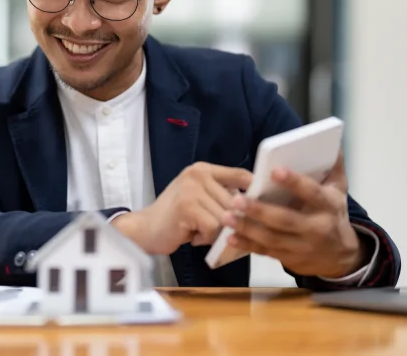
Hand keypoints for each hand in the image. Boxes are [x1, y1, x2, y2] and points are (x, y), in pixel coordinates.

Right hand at [112, 162, 251, 255]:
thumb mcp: (201, 198)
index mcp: (204, 169)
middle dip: (231, 221)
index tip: (262, 207)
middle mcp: (198, 174)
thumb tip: (258, 205)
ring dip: (216, 232)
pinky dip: (205, 238)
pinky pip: (213, 227)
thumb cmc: (177, 217)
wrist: (144, 229)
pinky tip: (192, 236)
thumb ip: (223, 195)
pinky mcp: (187, 206)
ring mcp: (192, 188)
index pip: (241, 175)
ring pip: (226, 217)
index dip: (256, 191)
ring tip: (198, 231)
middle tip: (212, 229)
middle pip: (237, 201)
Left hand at [221, 151, 365, 277]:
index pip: (312, 193)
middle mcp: (315, 228)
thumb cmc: (334, 215)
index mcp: (328, 207)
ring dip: (248, 228)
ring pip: (272, 238)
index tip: (274, 170)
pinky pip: (265, 252)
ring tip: (226, 216)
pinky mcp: (288, 258)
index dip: (295, 183)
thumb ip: (334, 167)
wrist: (341, 257)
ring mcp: (301, 246)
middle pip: (286, 220)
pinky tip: (230, 237)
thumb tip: (332, 143)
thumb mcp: (339, 191)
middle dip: (260, 211)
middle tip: (236, 199)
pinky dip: (247, 245)